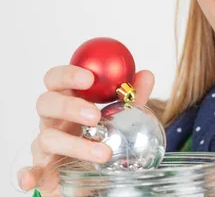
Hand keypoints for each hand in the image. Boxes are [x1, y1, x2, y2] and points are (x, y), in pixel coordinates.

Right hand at [17, 65, 154, 196]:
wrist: (94, 174)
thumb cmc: (101, 136)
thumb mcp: (120, 116)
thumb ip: (133, 96)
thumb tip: (146, 74)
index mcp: (66, 99)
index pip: (56, 79)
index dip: (68, 75)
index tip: (89, 78)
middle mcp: (51, 119)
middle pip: (46, 103)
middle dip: (69, 106)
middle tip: (95, 115)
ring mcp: (44, 145)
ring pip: (46, 138)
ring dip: (74, 144)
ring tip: (104, 152)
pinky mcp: (42, 171)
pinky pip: (31, 171)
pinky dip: (28, 173)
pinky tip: (32, 178)